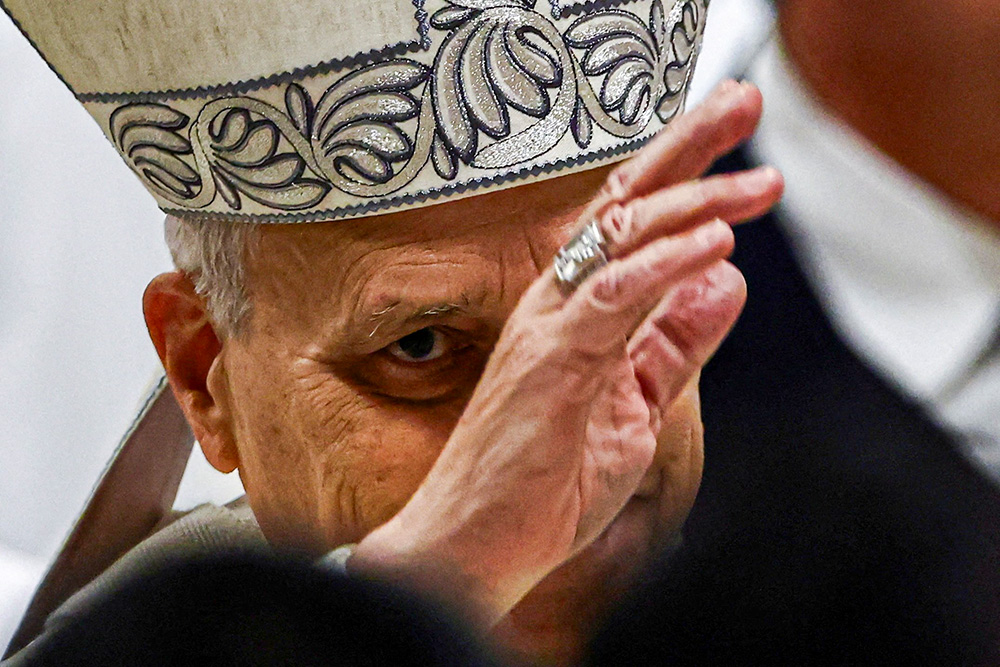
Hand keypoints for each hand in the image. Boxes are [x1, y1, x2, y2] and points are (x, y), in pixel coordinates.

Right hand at [352, 81, 783, 623]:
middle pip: (623, 203)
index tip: (744, 150)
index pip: (632, 222)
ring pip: (620, 237)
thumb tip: (727, 281)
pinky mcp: (549, 363)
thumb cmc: (543, 481)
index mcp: (577, 309)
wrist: (476, 545)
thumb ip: (676, 344)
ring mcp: (549, 328)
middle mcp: (558, 303)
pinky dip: (664, 265)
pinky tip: (715, 243)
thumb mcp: (636, 405)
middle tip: (743, 101)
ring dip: (692, 200)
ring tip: (756, 183)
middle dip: (687, 147)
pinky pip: (612, 298)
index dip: (686, 175)